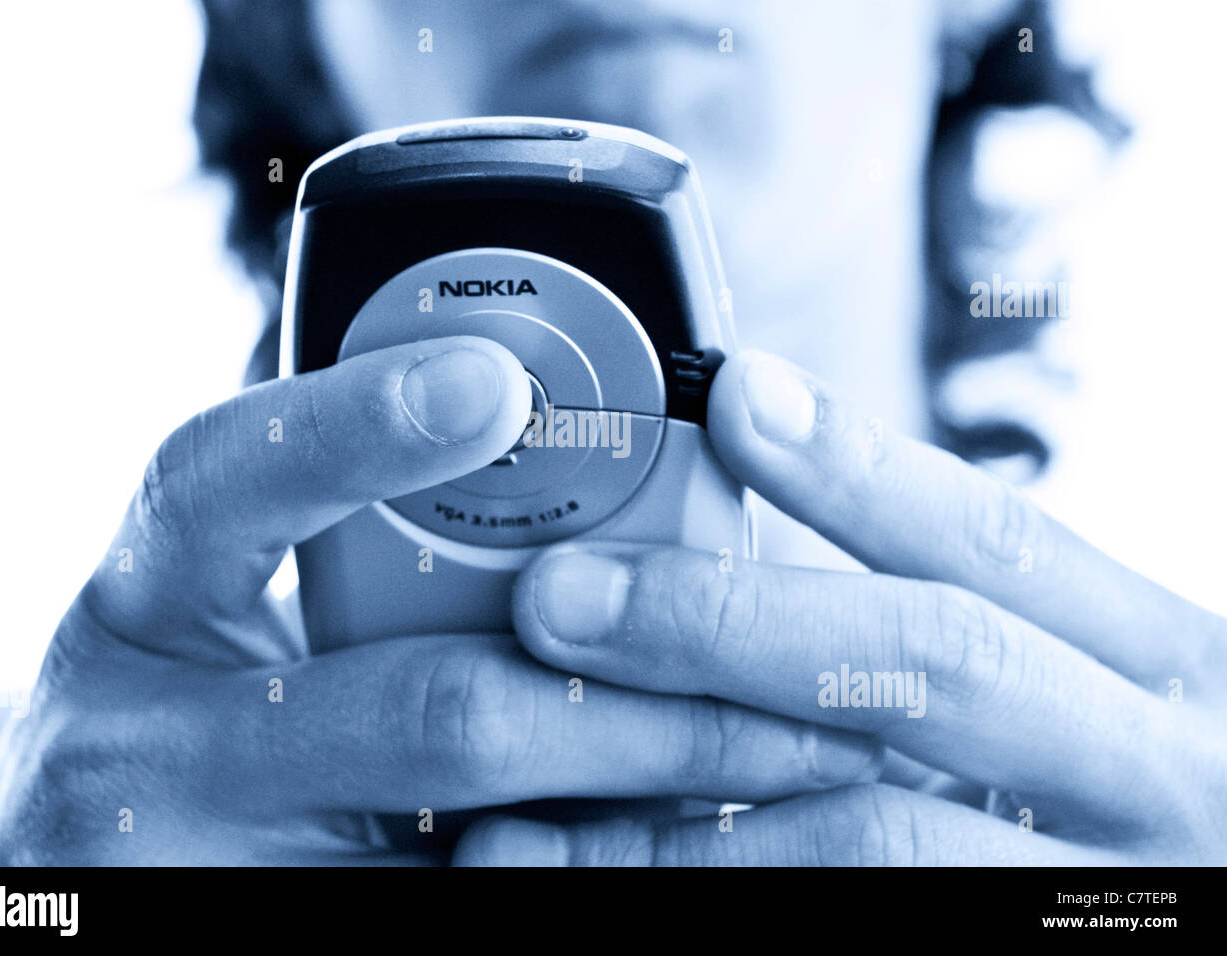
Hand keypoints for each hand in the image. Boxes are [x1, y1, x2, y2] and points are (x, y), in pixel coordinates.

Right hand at [0, 339, 880, 864]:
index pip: (219, 482)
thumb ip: (346, 523)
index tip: (497, 383)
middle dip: (628, 697)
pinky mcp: (279, 922)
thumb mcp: (225, 601)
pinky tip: (677, 839)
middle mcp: (148, 742)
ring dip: (644, 798)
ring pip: (477, 835)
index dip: (357, 426)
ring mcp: (210, 858)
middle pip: (427, 705)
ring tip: (782, 762)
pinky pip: (476, 894)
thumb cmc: (201, 713)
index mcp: (144, 603)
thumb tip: (523, 412)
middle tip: (765, 679)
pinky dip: (586, 863)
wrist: (119, 870)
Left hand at [455, 350, 1226, 864]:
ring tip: (519, 828)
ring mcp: (1098, 897)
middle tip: (558, 598)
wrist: (1217, 909)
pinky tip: (603, 891)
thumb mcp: (1087, 697)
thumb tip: (738, 562)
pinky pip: (852, 929)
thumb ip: (958, 636)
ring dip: (678, 824)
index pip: (1002, 544)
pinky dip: (717, 899)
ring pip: (871, 834)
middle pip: (936, 663)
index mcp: (1161, 668)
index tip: (732, 396)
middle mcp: (1155, 773)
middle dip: (727, 624)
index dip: (861, 468)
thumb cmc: (1121, 797)